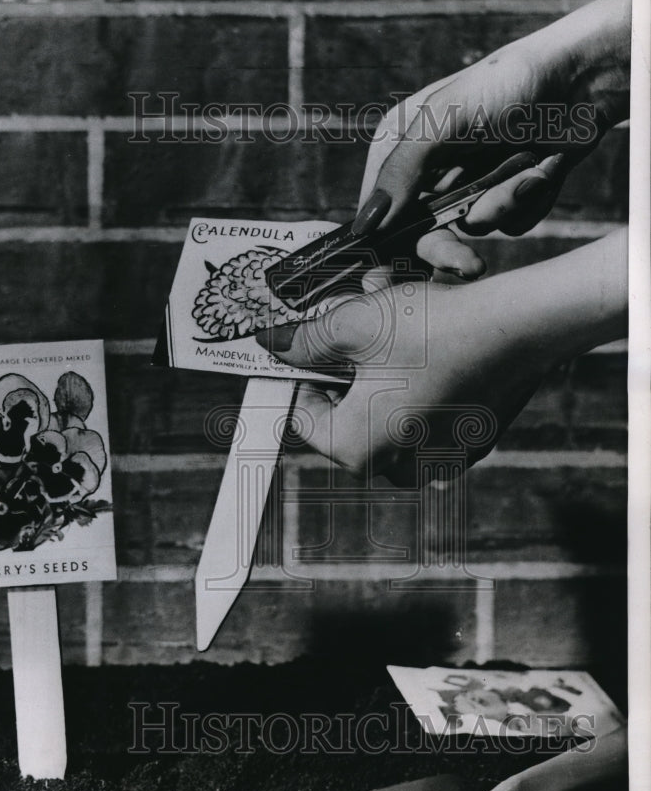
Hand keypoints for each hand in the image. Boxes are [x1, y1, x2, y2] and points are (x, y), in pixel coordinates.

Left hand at [257, 229, 626, 482]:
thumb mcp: (353, 324)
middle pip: (348, 412)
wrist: (520, 327)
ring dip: (381, 366)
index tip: (307, 343)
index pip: (304, 417)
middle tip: (354, 323)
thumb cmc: (431, 328)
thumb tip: (271, 342)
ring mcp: (436, 461)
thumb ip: (303, 340)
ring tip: (394, 322)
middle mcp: (395, 467)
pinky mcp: (469, 445)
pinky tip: (428, 345)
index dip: (300, 373)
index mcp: (356, 450)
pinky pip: (426, 415)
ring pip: (387, 410)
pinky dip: (418, 382)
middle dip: (346, 362)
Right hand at [356, 0, 630, 277]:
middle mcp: (432, 169)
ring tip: (529, 171)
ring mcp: (472, 183)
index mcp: (401, 146)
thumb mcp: (441, 124)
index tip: (385, 280)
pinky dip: (530, 201)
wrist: (583, 76)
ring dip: (503, 204)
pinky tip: (543, 168)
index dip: (381, 245)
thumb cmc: (505, 83)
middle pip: (421, 233)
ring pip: (473, 228)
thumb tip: (362, 228)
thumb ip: (399, 175)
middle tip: (470, 266)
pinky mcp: (510, 193)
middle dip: (448, 247)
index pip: (377, 210)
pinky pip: (511, 223)